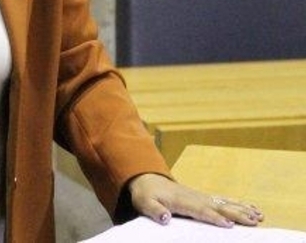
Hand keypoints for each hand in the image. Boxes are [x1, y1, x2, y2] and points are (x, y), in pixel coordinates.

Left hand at [128, 173, 263, 227]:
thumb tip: (165, 218)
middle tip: (254, 221)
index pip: (200, 210)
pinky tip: (251, 208)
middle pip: (218, 207)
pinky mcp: (203, 197)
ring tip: (259, 215)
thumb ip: (154, 211)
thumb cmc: (146, 195)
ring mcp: (201, 196)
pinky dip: (238, 203)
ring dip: (242, 209)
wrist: (147, 180)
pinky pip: (223, 200)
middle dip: (237, 214)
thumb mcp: (144, 203)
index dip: (214, 218)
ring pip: (224, 203)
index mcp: (181, 201)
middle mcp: (195, 197)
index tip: (229, 225)